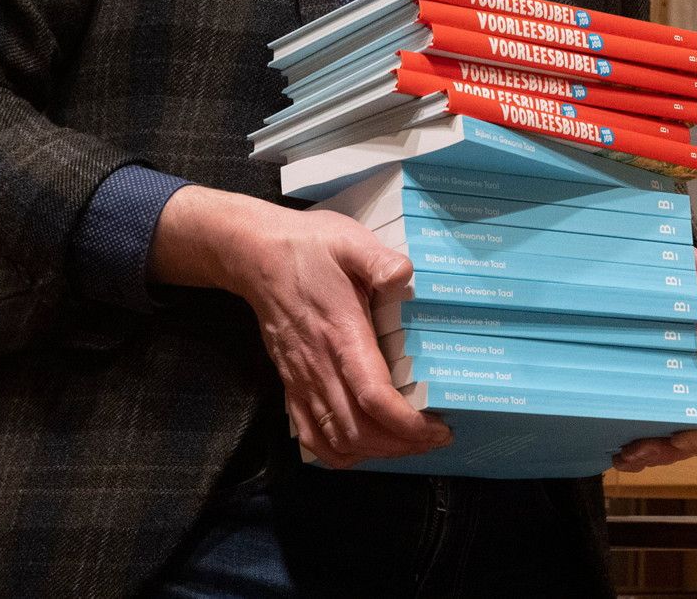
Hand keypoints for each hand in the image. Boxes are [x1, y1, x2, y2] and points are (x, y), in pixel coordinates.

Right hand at [149, 187, 451, 468]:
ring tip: (408, 443)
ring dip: (376, 453)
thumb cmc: (309, 248)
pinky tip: (366, 445)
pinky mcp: (291, 385)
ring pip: (338, 443)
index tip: (439, 427)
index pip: (374, 398)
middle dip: (403, 446)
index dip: (409, 425)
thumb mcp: (349, 241)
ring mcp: (302, 381)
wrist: (257, 256)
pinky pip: (313, 438)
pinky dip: (342, 454)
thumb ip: (379, 260)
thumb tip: (406, 277)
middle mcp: (320, 367)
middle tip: (434, 437)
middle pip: (360, 432)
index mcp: (341, 334)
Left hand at [612, 248, 696, 473]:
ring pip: (663, 435)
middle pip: (687, 436)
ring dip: (646, 453)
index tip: (676, 439)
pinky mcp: (637, 382)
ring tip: (618, 456)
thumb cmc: (681, 269)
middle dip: (663, 453)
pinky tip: (608, 438)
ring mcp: (663, 386)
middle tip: (630, 455)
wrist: (654, 261)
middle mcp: (687, 383)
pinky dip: (629, 435)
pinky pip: (640, 418)